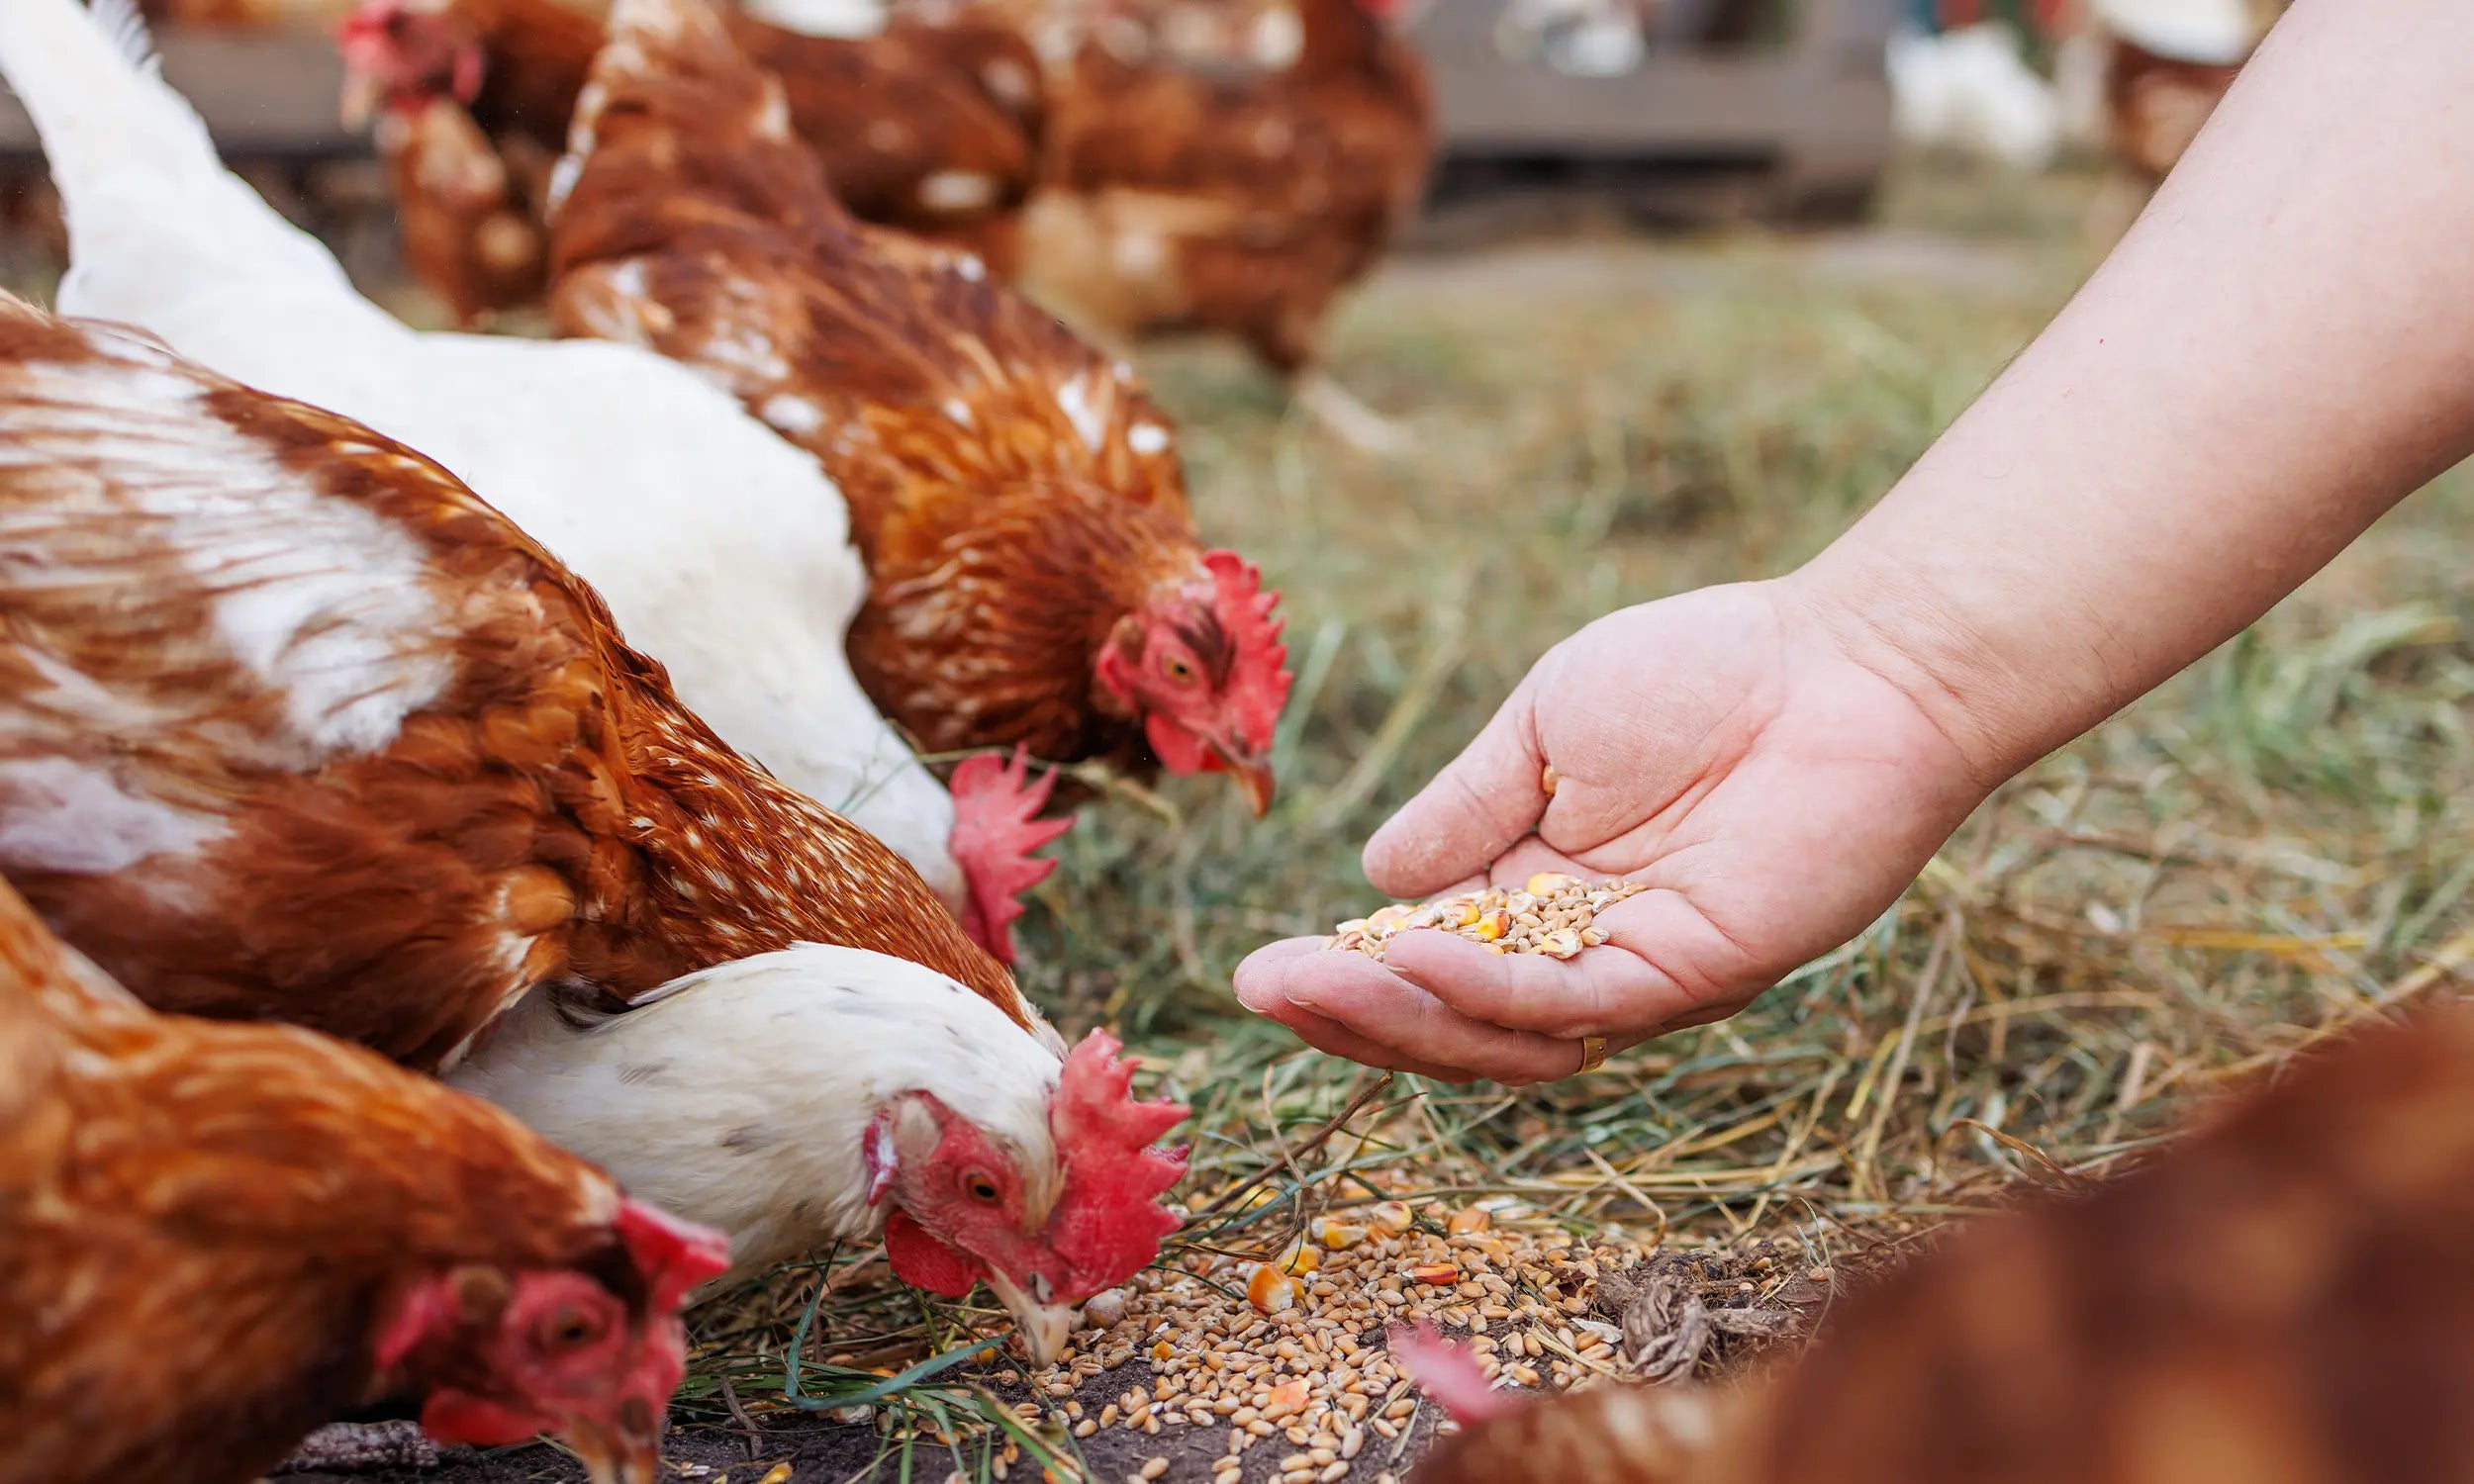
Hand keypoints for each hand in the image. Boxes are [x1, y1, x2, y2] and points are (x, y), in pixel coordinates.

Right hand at [1235, 579, 1990, 1083]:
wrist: (1845, 661)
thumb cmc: (1704, 672)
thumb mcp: (1542, 726)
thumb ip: (1465, 806)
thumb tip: (1371, 879)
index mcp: (1537, 892)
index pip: (1424, 964)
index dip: (1344, 978)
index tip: (1260, 971)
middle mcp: (1581, 949)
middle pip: (1450, 1020)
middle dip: (1351, 1015)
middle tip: (1264, 990)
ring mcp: (1638, 971)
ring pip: (1504, 1035)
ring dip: (1404, 1016)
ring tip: (1319, 983)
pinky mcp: (1694, 973)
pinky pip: (1576, 1006)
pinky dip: (1490, 992)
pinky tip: (1417, 958)